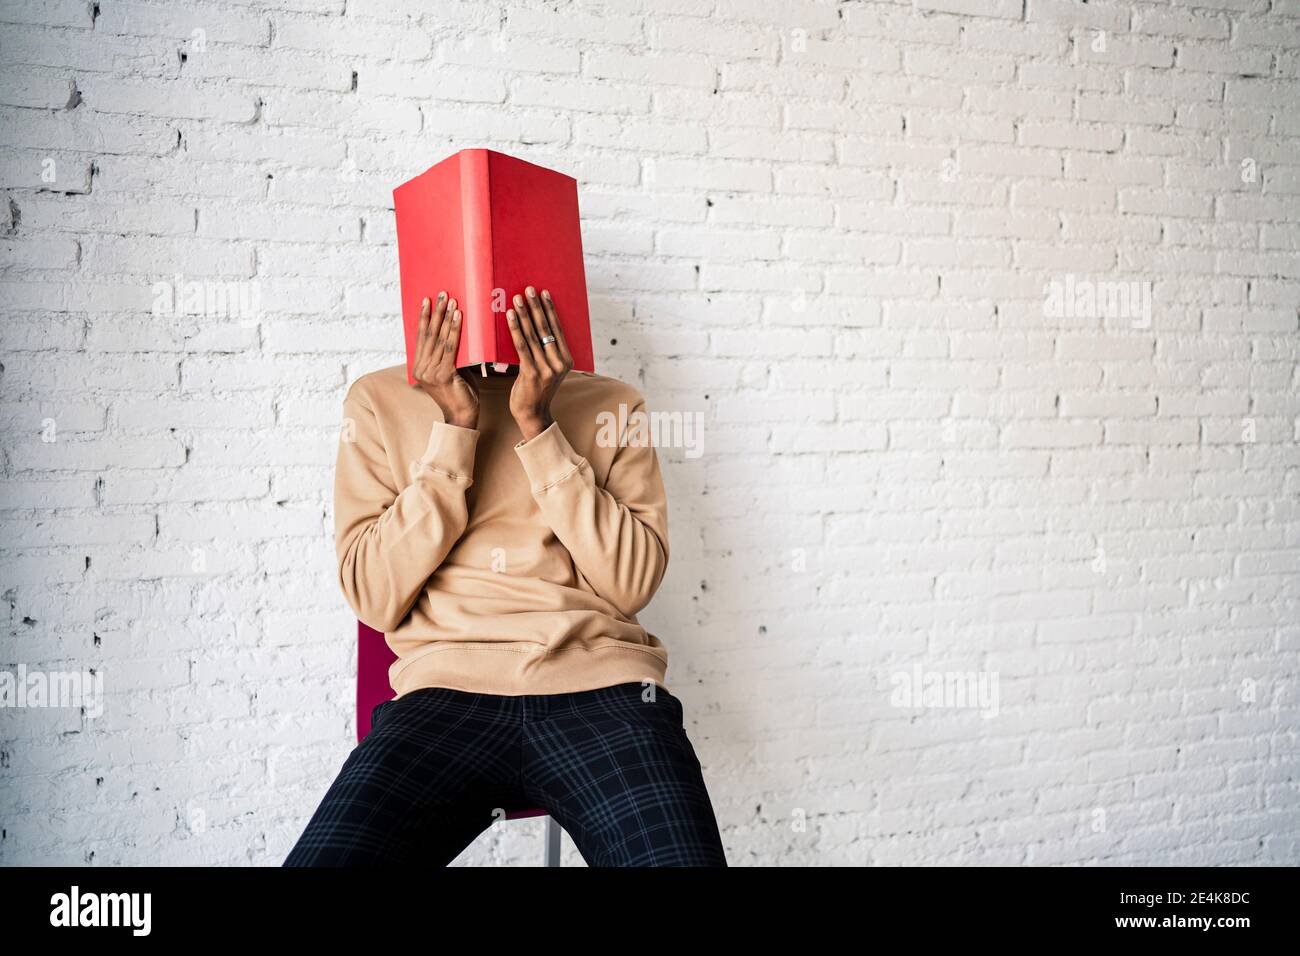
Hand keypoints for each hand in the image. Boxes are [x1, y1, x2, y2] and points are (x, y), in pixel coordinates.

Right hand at [412, 292, 479, 428]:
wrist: (463, 417)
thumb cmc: (460, 393)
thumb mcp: (452, 370)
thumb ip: (450, 355)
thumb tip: (457, 332)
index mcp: (419, 367)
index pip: (421, 337)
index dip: (425, 318)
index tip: (427, 300)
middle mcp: (421, 369)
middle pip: (429, 334)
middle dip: (436, 312)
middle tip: (441, 293)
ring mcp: (430, 372)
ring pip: (439, 339)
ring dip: (446, 317)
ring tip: (451, 301)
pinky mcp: (443, 375)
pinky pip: (450, 348)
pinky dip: (455, 330)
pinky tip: (459, 317)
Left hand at [506, 285, 572, 440]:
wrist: (532, 414)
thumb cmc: (535, 389)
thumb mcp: (546, 368)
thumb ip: (543, 351)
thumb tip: (532, 326)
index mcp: (566, 359)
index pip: (558, 329)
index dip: (550, 309)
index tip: (544, 293)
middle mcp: (559, 363)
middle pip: (546, 329)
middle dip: (536, 307)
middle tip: (528, 289)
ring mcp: (547, 369)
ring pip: (533, 335)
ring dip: (524, 314)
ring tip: (516, 299)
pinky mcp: (532, 373)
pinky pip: (522, 346)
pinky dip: (515, 329)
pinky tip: (509, 317)